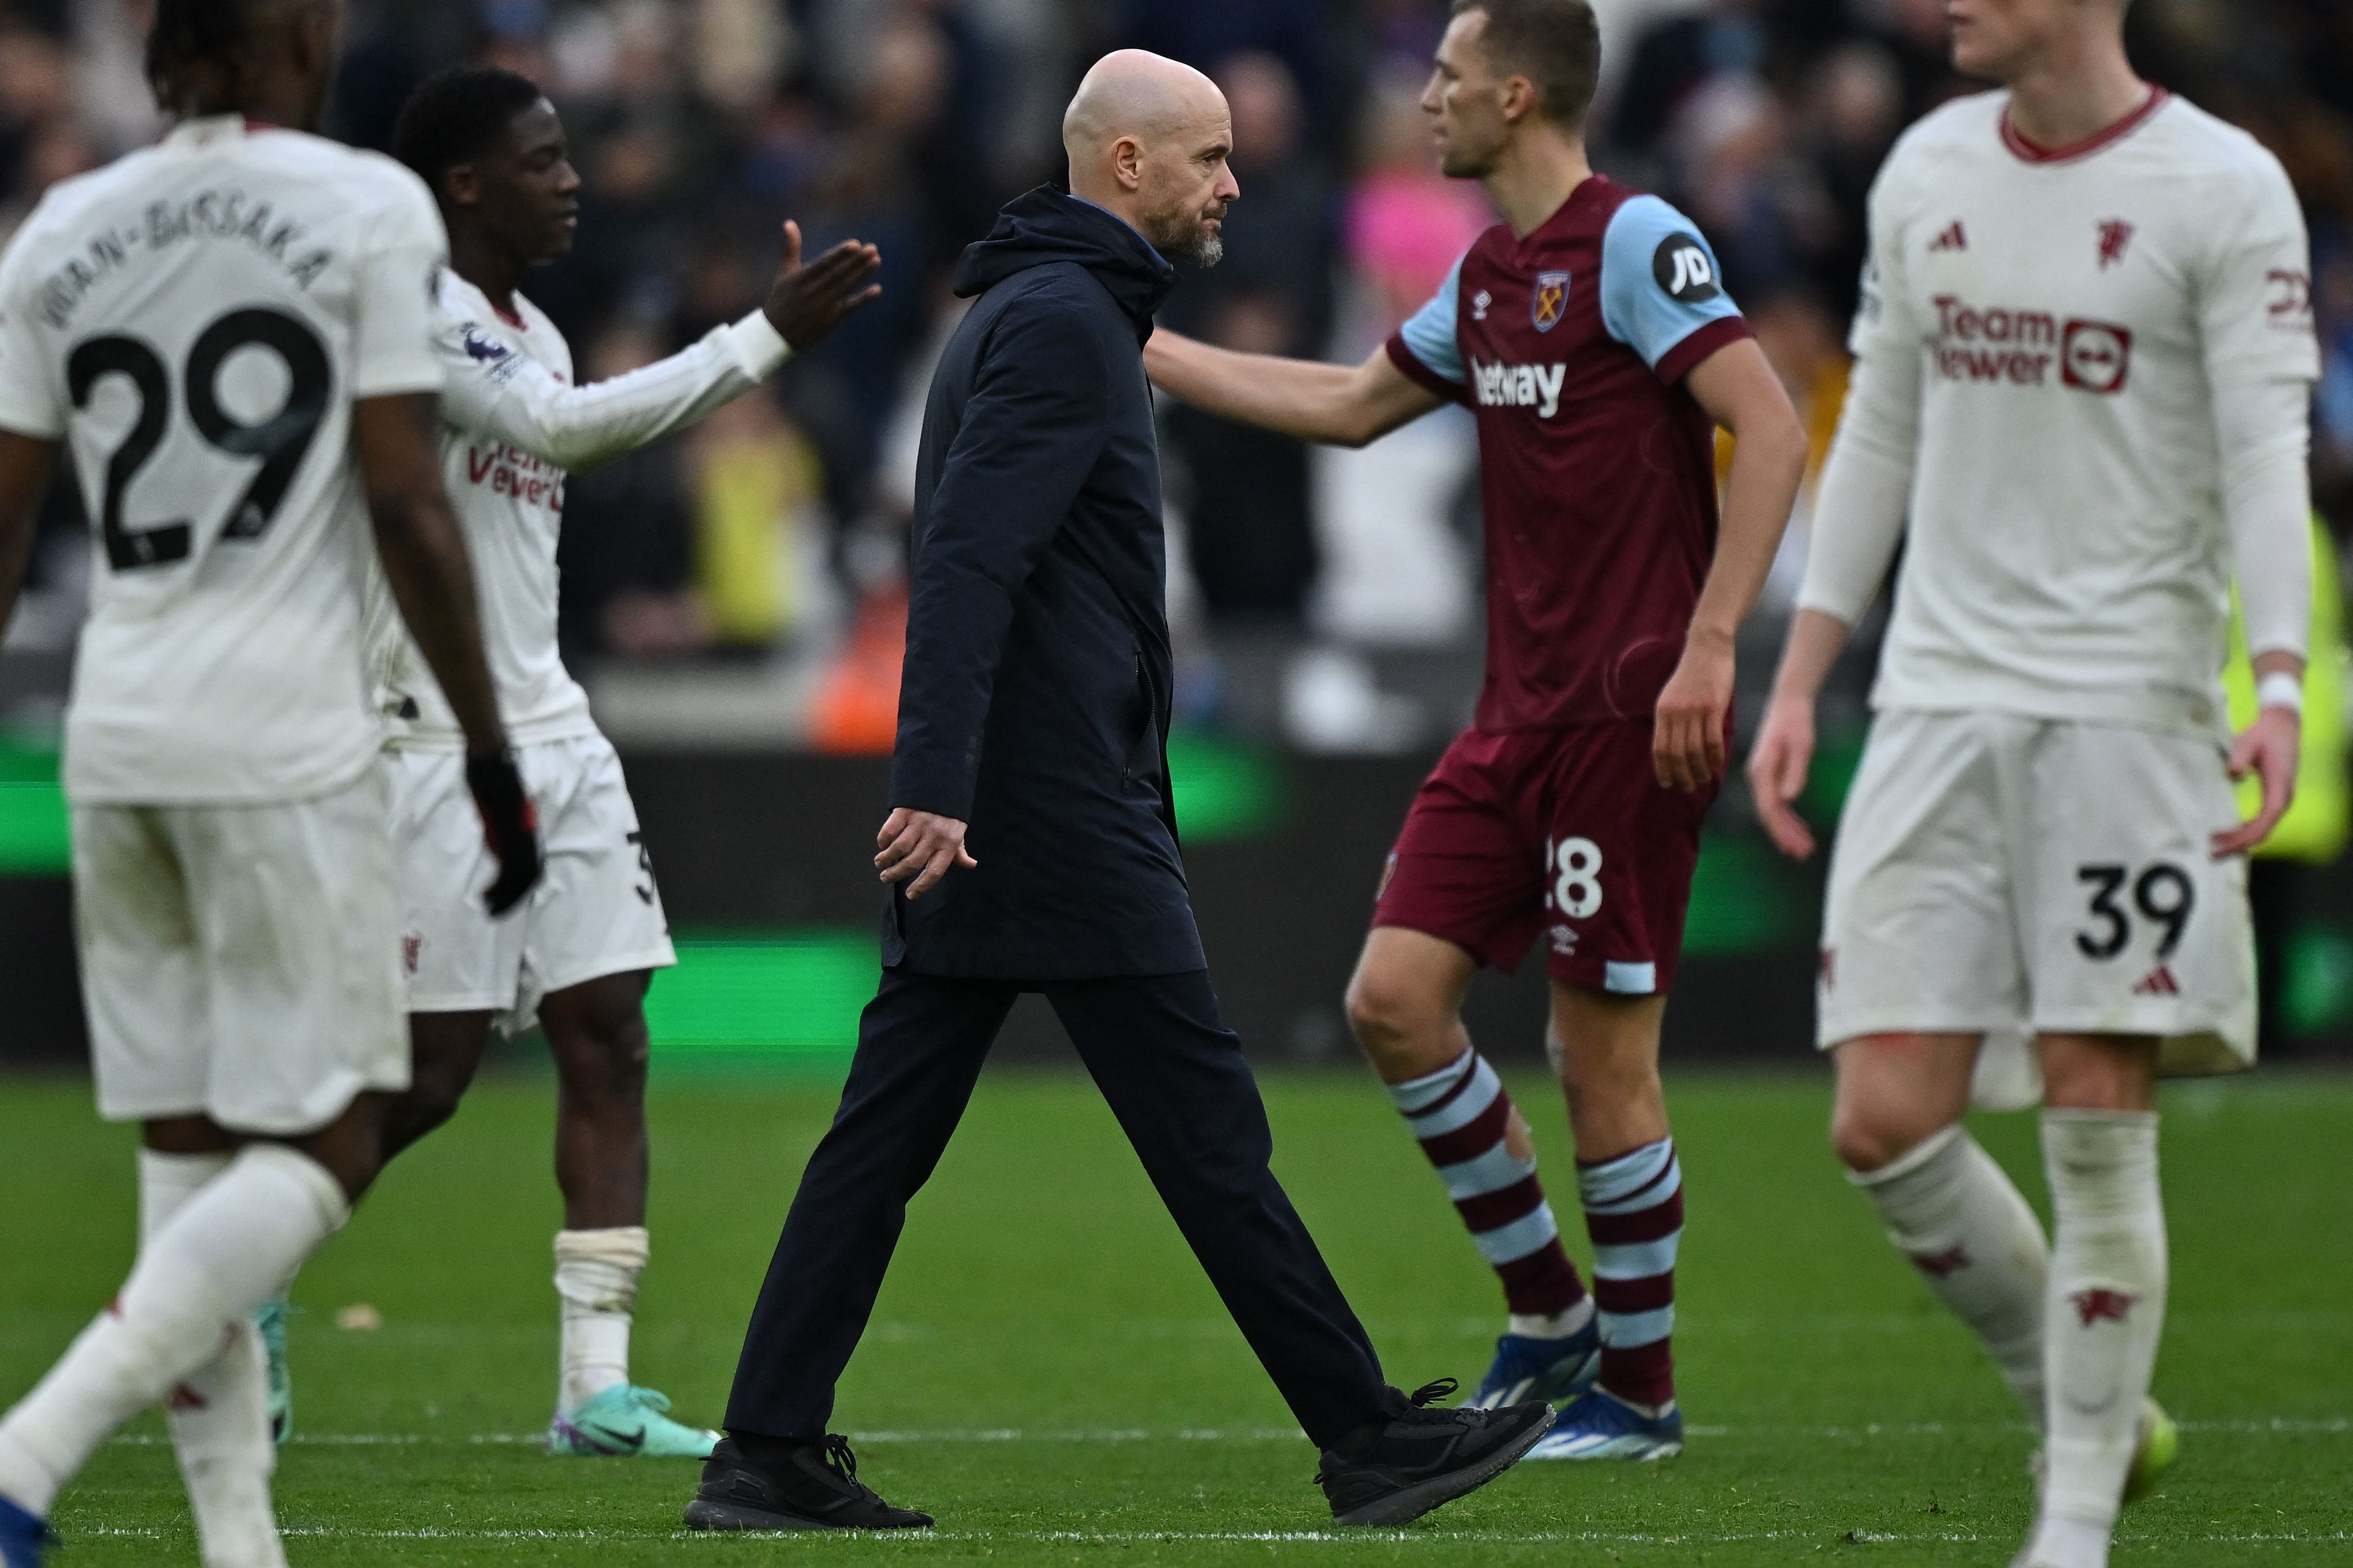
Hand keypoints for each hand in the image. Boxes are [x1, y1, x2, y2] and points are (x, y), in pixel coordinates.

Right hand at [465, 750, 543, 915]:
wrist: (490, 754)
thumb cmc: (490, 775)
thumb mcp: (494, 808)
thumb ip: (498, 828)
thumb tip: (496, 846)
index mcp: (526, 827)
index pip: (531, 865)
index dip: (521, 886)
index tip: (504, 899)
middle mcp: (527, 831)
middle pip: (529, 876)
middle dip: (513, 898)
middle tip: (496, 912)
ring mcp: (519, 830)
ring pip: (520, 875)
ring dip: (506, 896)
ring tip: (490, 908)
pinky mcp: (508, 827)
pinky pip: (509, 864)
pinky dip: (500, 884)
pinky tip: (486, 894)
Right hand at [762, 221, 881, 351]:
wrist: (776, 334)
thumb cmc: (781, 299)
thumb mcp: (784, 272)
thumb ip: (791, 247)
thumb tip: (789, 222)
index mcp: (802, 278)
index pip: (824, 264)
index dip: (840, 254)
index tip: (855, 244)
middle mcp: (813, 291)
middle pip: (839, 274)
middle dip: (856, 261)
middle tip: (872, 249)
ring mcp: (823, 306)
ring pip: (846, 287)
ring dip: (862, 274)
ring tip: (876, 260)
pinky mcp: (831, 320)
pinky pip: (850, 308)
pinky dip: (863, 299)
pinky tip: (877, 289)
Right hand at [876, 807, 976, 898]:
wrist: (942, 782)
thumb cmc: (950, 813)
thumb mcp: (958, 832)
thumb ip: (960, 851)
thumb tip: (971, 864)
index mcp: (949, 844)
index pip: (934, 872)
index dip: (921, 886)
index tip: (910, 895)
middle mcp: (934, 835)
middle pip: (911, 863)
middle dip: (895, 874)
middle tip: (885, 878)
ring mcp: (919, 823)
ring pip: (898, 848)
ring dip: (885, 859)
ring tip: (880, 863)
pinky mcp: (905, 811)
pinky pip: (889, 831)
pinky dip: (883, 840)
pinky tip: (882, 844)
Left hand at [1653, 630, 1733, 791]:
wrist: (1707, 647)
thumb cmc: (1692, 674)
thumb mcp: (1671, 696)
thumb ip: (1670, 719)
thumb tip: (1671, 746)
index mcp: (1662, 712)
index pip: (1659, 748)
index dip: (1662, 769)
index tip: (1667, 784)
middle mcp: (1675, 713)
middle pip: (1676, 753)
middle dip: (1681, 775)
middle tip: (1688, 788)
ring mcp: (1694, 710)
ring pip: (1694, 750)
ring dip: (1698, 769)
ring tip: (1703, 780)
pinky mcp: (1713, 707)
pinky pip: (1712, 739)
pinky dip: (1714, 756)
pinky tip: (1716, 764)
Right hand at [1747, 694, 1817, 859]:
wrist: (1789, 702)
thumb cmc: (1796, 721)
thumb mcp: (1801, 745)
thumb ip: (1795, 772)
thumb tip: (1789, 799)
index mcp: (1761, 771)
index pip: (1769, 809)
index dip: (1781, 830)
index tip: (1795, 847)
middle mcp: (1758, 776)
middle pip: (1769, 814)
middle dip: (1785, 836)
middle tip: (1803, 854)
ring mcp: (1763, 776)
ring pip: (1773, 810)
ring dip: (1787, 830)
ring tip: (1803, 848)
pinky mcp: (1771, 774)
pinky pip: (1777, 802)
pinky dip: (1788, 817)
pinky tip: (1800, 828)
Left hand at [2213, 705, 2299, 856]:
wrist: (2281, 724)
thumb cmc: (2263, 733)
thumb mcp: (2248, 742)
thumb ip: (2240, 758)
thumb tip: (2233, 775)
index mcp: (2280, 789)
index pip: (2263, 823)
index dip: (2243, 837)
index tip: (2219, 844)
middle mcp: (2283, 799)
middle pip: (2262, 833)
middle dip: (2237, 846)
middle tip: (2210, 854)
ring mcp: (2280, 800)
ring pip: (2262, 830)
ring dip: (2240, 842)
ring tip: (2214, 849)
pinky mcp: (2274, 797)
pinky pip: (2261, 822)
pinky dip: (2245, 832)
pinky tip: (2228, 835)